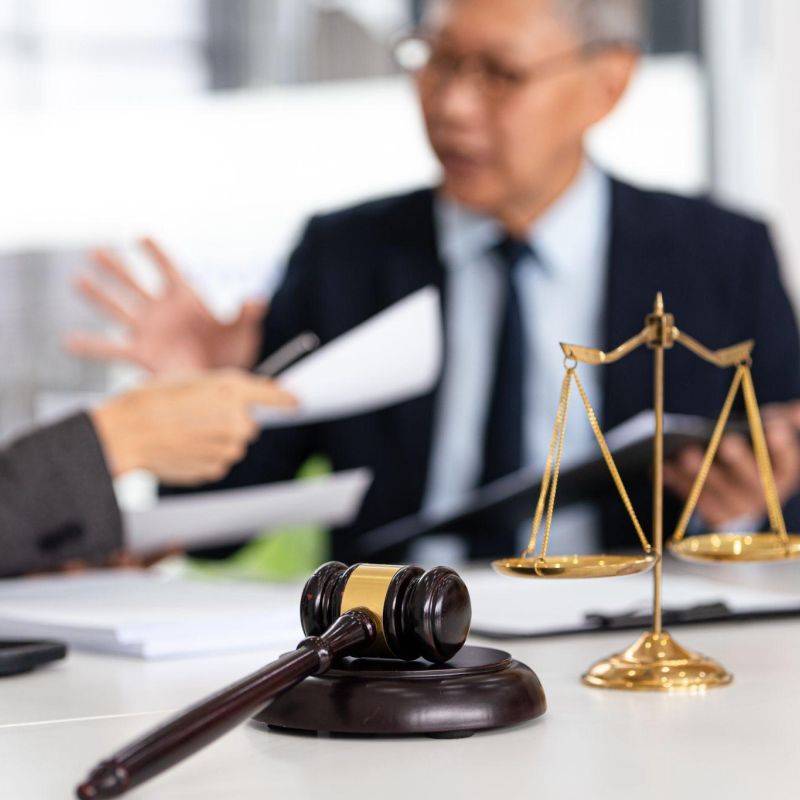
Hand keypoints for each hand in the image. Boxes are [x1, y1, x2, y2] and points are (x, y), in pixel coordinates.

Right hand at [66, 238, 266, 373]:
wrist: (223, 383)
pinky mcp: (142, 355)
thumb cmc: (234, 353)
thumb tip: (257, 300)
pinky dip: (90, 345)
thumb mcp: (243, 332)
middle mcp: (163, 311)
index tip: (141, 236)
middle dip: (116, 268)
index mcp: (186, 299)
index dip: (156, 252)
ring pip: (118, 308)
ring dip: (98, 295)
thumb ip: (247, 315)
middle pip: (134, 284)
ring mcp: (149, 331)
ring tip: (77, 279)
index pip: (169, 269)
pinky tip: (68, 341)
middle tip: (96, 251)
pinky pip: (111, 349)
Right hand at [90, 370, 295, 484]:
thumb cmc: (154, 400)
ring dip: (217, 439)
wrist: (127, 433)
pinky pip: (219, 460)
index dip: (286, 399)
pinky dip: (206, 455)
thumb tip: (250, 397)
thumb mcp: (193, 380)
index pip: (275, 396)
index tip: (297, 402)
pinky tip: (183, 446)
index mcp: (233, 390)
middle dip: (232, 421)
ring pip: (233, 444)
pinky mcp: (217, 468)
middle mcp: (238, 420)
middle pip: (250, 425)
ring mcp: (229, 448)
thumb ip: (226, 388)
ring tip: (186, 430)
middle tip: (201, 415)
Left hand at [663, 402, 799, 528]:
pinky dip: (678, 482)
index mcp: (782, 473)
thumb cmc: (753, 453)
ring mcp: (738, 508)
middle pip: (752, 480)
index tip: (772, 427)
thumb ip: (781, 422)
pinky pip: (693, 500)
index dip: (781, 445)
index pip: (786, 460)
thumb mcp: (769, 436)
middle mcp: (764, 495)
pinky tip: (665, 466)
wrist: (739, 492)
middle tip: (725, 442)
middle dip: (738, 460)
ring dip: (701, 472)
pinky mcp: (714, 516)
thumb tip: (797, 408)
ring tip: (685, 453)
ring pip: (718, 491)